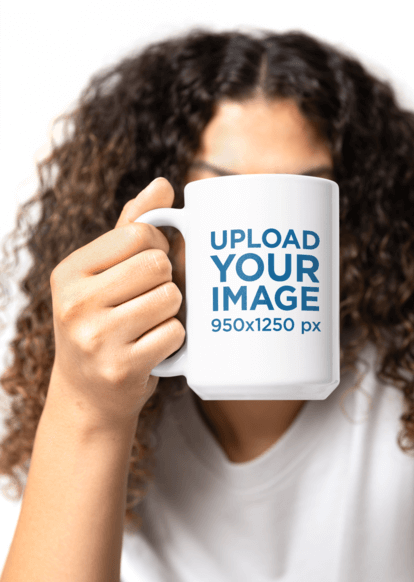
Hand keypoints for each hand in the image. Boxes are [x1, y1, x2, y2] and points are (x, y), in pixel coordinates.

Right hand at [48, 177, 183, 427]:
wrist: (87, 397)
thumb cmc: (101, 325)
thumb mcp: (101, 276)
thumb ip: (130, 229)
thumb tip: (163, 185)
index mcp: (70, 272)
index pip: (139, 234)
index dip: (157, 247)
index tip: (147, 267)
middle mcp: (76, 303)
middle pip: (159, 265)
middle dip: (166, 281)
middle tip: (150, 299)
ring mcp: (97, 338)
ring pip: (171, 298)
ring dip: (172, 311)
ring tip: (150, 324)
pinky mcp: (122, 368)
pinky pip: (175, 333)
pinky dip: (175, 339)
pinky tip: (154, 346)